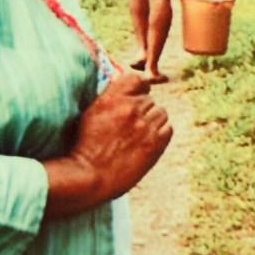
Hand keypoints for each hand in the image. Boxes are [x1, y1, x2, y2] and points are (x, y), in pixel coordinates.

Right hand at [44, 74, 171, 217]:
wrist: (91, 175)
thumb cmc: (86, 146)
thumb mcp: (91, 114)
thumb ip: (110, 98)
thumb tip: (128, 91)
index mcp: (112, 98)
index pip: (136, 79)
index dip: (138, 89)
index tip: (134, 98)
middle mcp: (131, 108)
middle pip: (149, 99)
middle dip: (142, 110)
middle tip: (129, 126)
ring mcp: (145, 125)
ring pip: (160, 112)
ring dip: (152, 121)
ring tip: (138, 135)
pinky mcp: (155, 143)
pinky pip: (168, 128)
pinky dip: (160, 133)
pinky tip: (146, 142)